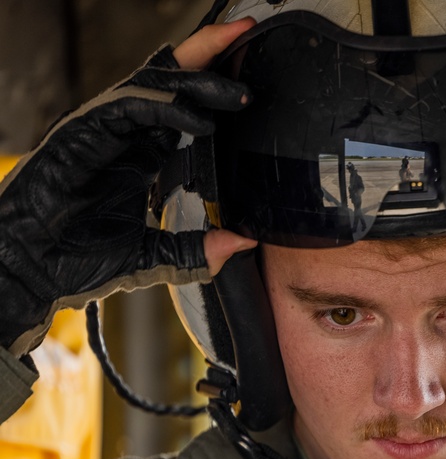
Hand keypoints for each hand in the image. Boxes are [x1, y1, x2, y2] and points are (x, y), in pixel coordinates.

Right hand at [0, 19, 257, 357]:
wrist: (28, 271)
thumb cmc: (75, 260)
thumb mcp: (153, 257)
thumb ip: (198, 251)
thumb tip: (244, 244)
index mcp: (141, 153)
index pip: (183, 106)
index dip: (214, 87)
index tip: (252, 80)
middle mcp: (123, 133)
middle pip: (170, 78)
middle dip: (210, 54)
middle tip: (248, 35)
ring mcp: (102, 128)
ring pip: (154, 83)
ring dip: (199, 80)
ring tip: (240, 94)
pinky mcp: (84, 132)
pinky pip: (131, 105)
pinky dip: (169, 108)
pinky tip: (201, 122)